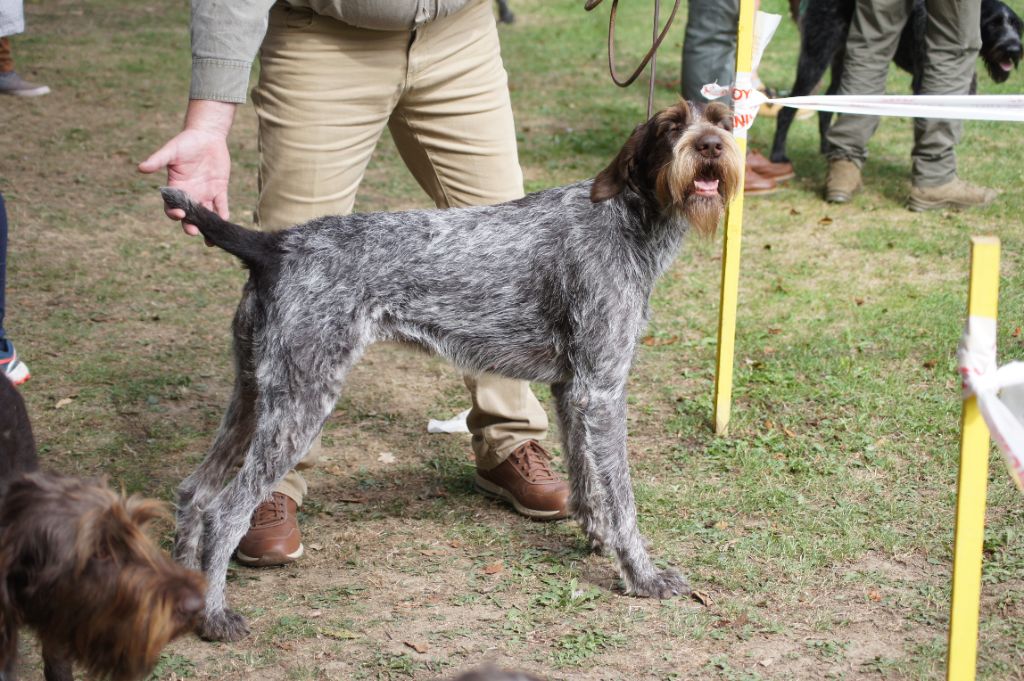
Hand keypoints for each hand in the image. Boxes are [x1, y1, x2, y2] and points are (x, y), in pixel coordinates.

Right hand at [138, 100, 235, 235]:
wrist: (207, 136)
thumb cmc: (185, 142)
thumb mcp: (171, 150)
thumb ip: (157, 160)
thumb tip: (141, 168)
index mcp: (175, 188)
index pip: (171, 206)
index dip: (174, 213)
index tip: (180, 214)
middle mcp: (189, 194)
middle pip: (189, 216)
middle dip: (191, 226)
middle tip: (194, 232)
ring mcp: (205, 194)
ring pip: (206, 215)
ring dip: (208, 227)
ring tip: (211, 240)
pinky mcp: (219, 190)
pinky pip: (221, 205)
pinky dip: (222, 213)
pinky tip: (225, 221)